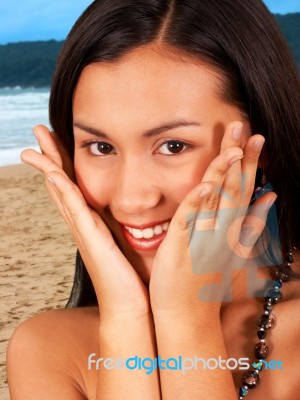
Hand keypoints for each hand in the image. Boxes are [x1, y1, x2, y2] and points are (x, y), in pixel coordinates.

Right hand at [21, 125, 149, 319]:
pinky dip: (62, 190)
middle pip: (61, 184)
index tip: (56, 139)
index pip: (74, 186)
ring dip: (48, 168)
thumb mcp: (127, 241)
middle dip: (49, 156)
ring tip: (34, 147)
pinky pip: (74, 209)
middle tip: (39, 131)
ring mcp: (84, 231)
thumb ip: (127, 223)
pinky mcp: (91, 239)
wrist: (130, 305)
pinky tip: (53, 174)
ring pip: (62, 192)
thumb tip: (138, 208)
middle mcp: (83, 224)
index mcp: (92, 222)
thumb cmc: (130, 276)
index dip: (63, 162)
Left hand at [149, 122, 276, 321]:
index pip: (243, 191)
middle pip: (235, 190)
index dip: (251, 164)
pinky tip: (205, 184)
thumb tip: (269, 197)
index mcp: (231, 231)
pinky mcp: (183, 248)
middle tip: (248, 128)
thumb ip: (251, 223)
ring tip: (234, 146)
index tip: (256, 138)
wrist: (188, 314)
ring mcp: (204, 240)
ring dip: (225, 174)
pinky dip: (199, 203)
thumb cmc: (206, 280)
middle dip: (242, 159)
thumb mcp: (234, 249)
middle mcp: (222, 232)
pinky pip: (191, 222)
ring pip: (217, 202)